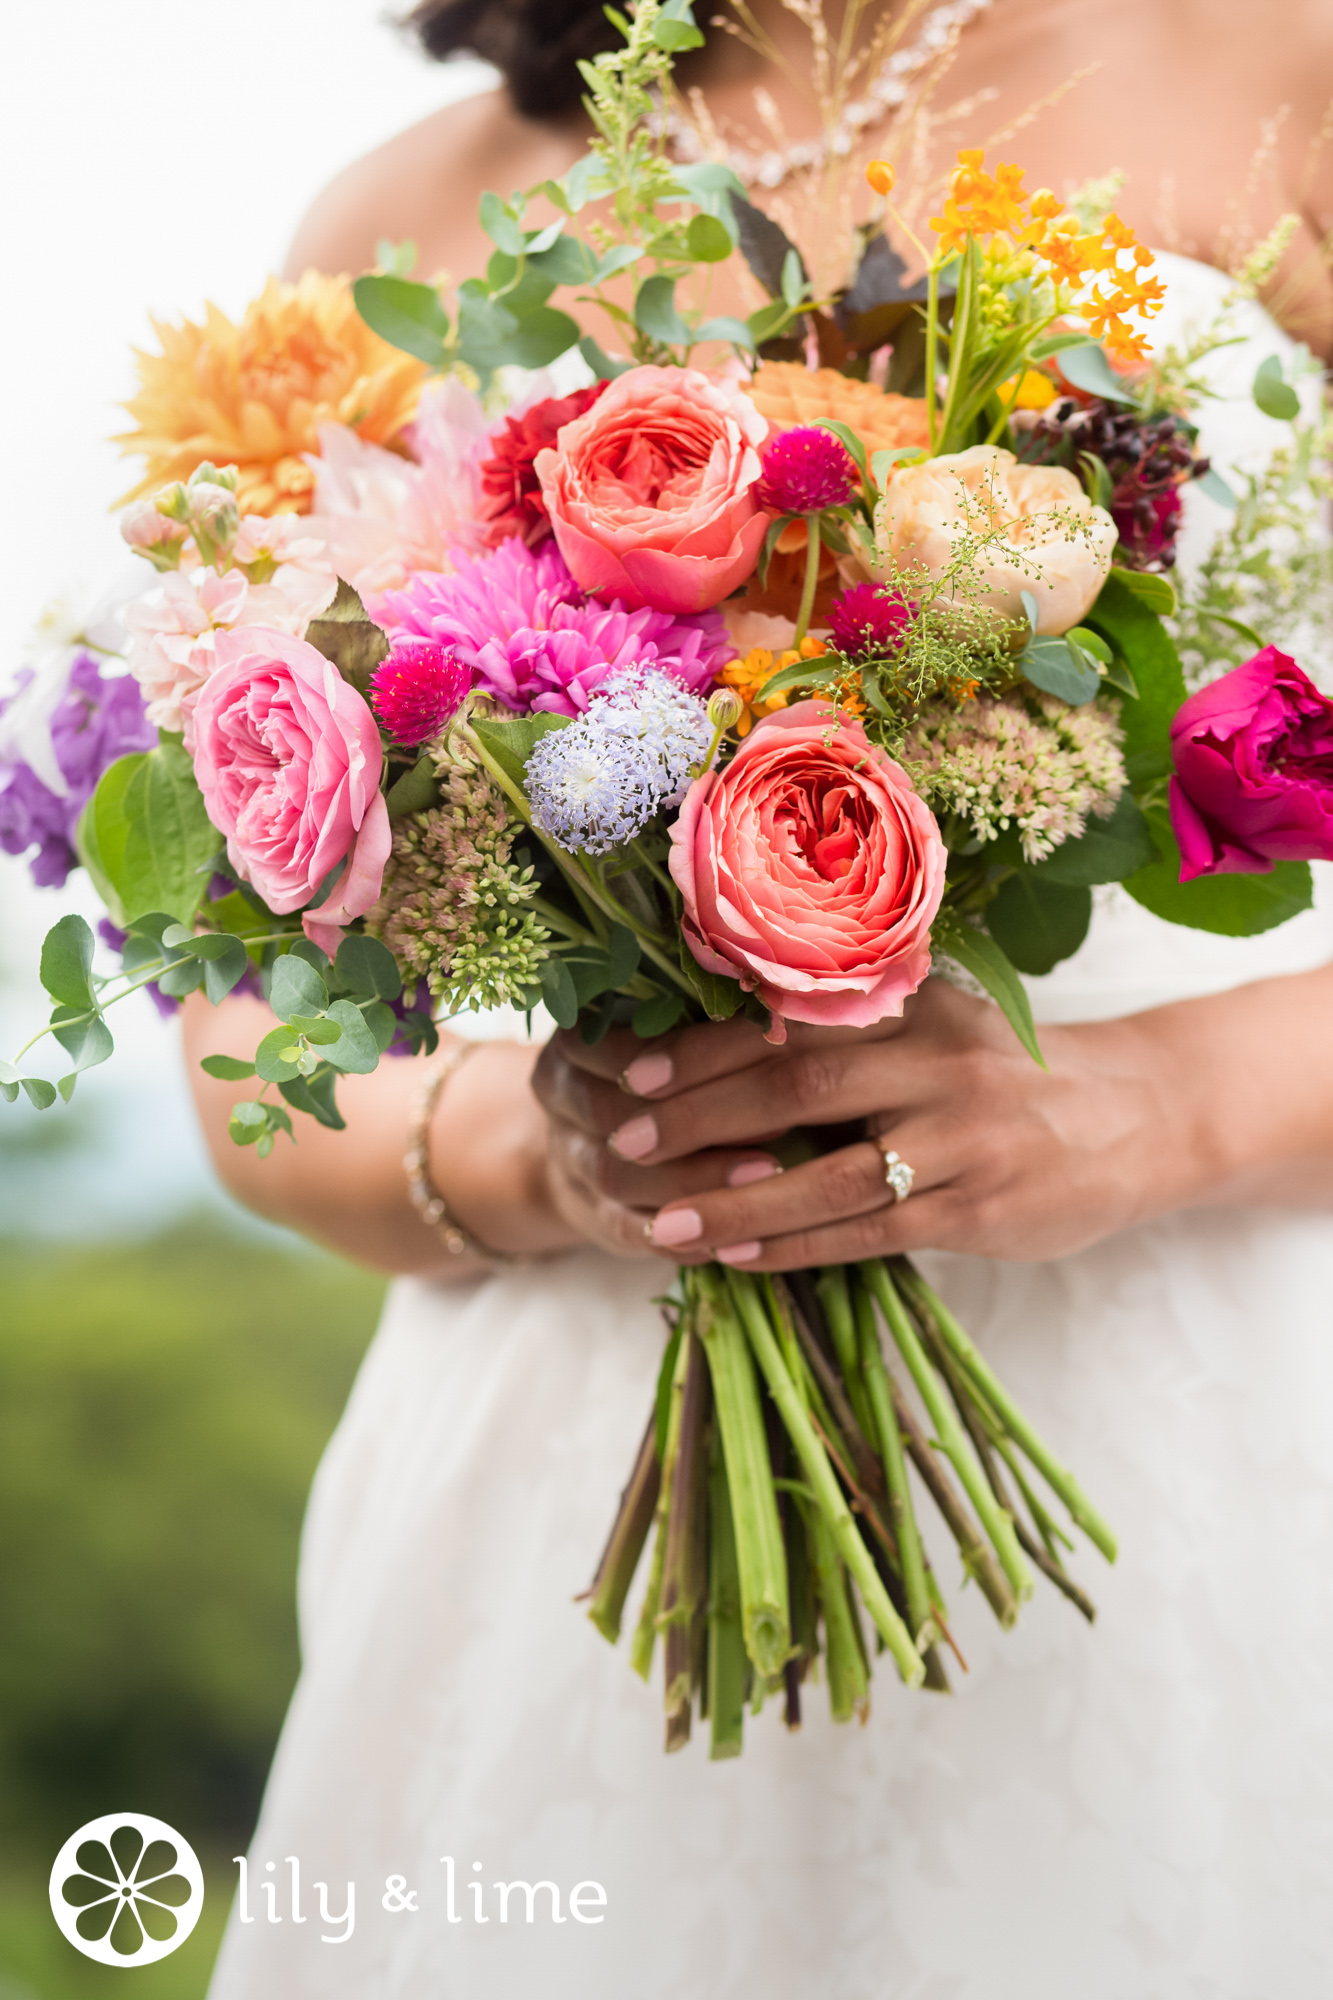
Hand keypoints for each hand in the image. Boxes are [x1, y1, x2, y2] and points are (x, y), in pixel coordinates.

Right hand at [530, 1015, 792, 1259]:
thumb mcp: (681, 1032)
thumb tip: (790, 1017)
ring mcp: (568, 1157)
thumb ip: (719, 1028)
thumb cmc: (670, 1067)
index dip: (693, 1057)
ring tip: (767, 1178)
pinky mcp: (591, 1213)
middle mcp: (560, 1092)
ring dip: (694, 1181)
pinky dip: (679, 1236)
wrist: (604, 1132)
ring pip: (618, 1176)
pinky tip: (732, 1234)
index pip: (627, 1044)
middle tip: (783, 1123)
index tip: (771, 1059)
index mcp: (578, 1037)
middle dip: (697, 1122)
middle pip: (614, 1112)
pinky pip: (625, 1230)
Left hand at [537, 980, 1208, 1270]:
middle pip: (799, 1084)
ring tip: (665, 1223)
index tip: (629, 1067)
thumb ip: (848, 1030)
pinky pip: (873, 1231)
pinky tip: (740, 1257)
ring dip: (740, 1201)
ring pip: (830, 1173)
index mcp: (911, 1005)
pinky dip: (801, 1244)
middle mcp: (934, 1061)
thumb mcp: (935, 1025)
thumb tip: (717, 1041)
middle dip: (702, 1115)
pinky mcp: (981, 1208)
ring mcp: (963, 1137)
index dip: (703, 1043)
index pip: (790, 1018)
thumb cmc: (1004, 1073)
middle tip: (624, 1141)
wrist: (1138, 1115)